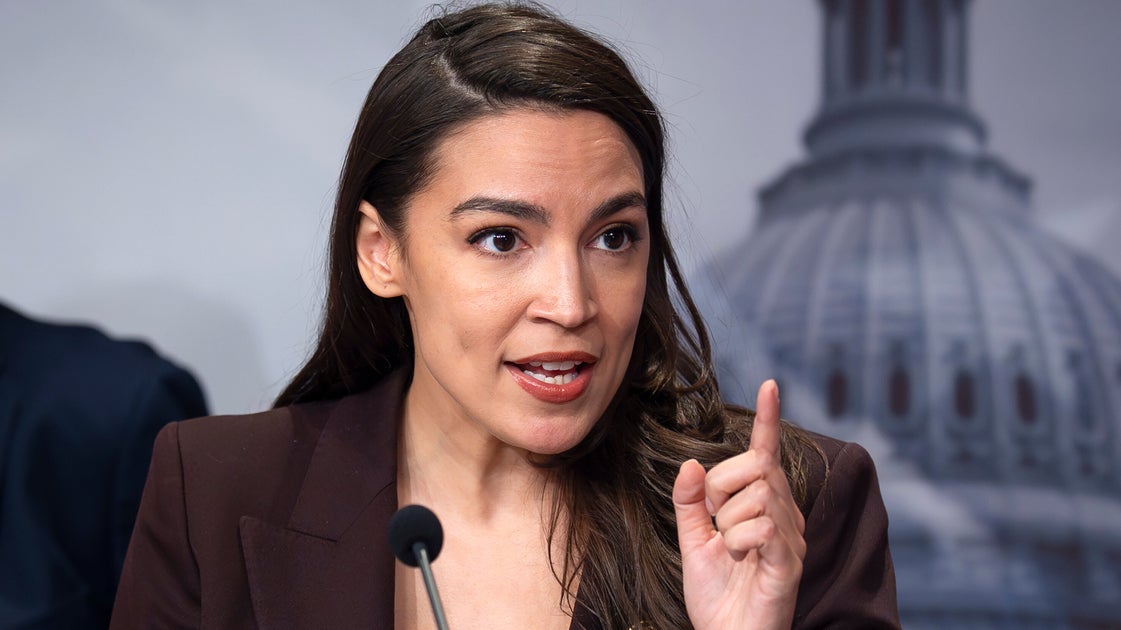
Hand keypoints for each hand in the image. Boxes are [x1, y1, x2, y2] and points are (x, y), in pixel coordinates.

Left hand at [673, 380, 805, 628]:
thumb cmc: (716, 596)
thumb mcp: (693, 541)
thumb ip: (690, 503)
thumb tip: (691, 464)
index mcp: (761, 506)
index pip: (765, 454)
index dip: (768, 419)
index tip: (770, 383)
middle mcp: (782, 515)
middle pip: (754, 465)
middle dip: (722, 487)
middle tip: (717, 523)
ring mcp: (789, 538)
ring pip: (756, 494)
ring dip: (728, 522)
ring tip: (731, 552)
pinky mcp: (789, 562)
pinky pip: (762, 525)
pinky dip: (738, 541)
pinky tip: (740, 560)